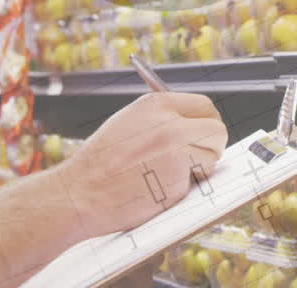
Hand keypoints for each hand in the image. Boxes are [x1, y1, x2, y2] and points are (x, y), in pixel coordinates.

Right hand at [55, 92, 227, 239]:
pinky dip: (185, 188)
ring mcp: (176, 148)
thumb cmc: (100, 164)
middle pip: (217, 130)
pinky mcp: (178, 175)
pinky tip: (158, 189)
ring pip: (212, 156)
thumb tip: (192, 123)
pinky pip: (197, 181)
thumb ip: (161, 118)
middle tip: (200, 160)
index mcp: (157, 104)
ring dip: (200, 169)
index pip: (205, 106)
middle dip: (212, 146)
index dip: (208, 123)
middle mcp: (170, 122)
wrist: (79, 192)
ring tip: (168, 176)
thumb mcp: (129, 123)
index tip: (205, 135)